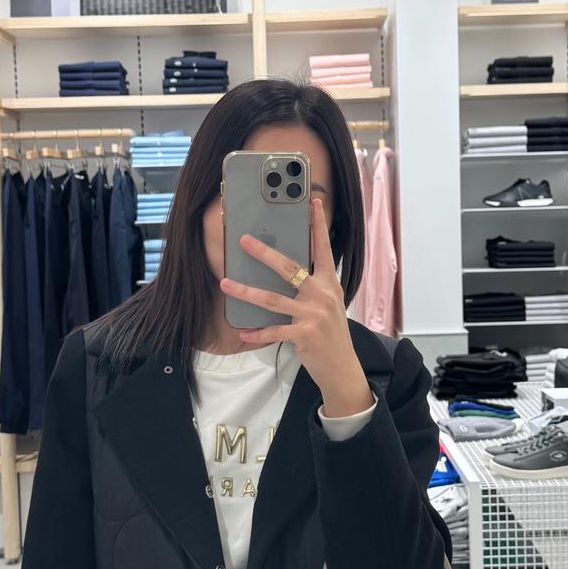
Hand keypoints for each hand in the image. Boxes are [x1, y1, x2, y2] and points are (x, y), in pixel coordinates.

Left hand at [219, 197, 373, 416]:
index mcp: (329, 283)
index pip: (323, 248)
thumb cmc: (330, 332)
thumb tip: (285, 269)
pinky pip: (273, 331)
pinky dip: (256, 332)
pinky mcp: (304, 335)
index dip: (318, 224)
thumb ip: (312, 286)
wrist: (342, 366)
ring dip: (246, 291)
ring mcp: (313, 315)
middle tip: (244, 241)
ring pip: (273, 299)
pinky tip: (242, 331)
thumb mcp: (328, 304)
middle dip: (265, 253)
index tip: (313, 202)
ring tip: (226, 284)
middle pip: (290, 268)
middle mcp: (322, 295)